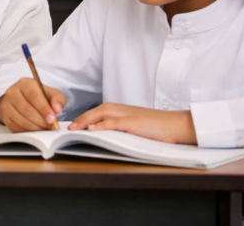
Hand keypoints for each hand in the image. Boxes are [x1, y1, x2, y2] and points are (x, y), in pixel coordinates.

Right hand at [0, 78, 65, 131]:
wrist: (21, 99)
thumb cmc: (38, 96)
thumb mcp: (50, 93)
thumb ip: (57, 98)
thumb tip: (56, 109)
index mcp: (24, 83)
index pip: (33, 95)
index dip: (43, 108)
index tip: (52, 119)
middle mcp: (12, 92)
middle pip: (27, 110)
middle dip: (42, 121)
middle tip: (51, 126)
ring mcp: (7, 105)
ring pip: (22, 120)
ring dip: (36, 127)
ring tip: (45, 127)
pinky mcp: (6, 117)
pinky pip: (17, 128)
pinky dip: (29, 131)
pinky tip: (36, 129)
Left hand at [69, 104, 196, 143]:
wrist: (176, 124)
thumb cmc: (156, 127)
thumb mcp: (135, 126)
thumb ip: (120, 128)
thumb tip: (104, 136)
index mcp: (120, 110)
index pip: (97, 112)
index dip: (83, 118)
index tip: (72, 125)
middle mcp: (121, 109)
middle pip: (94, 111)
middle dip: (80, 119)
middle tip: (67, 127)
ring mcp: (127, 115)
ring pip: (100, 114)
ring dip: (85, 121)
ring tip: (74, 129)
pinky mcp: (133, 122)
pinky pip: (114, 122)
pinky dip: (102, 125)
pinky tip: (92, 130)